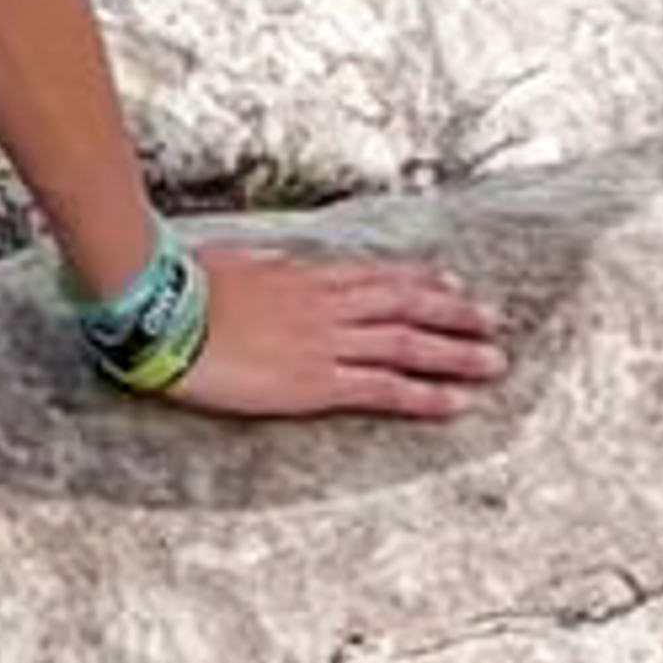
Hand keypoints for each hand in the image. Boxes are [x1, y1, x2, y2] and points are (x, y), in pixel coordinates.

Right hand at [159, 241, 505, 424]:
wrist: (168, 316)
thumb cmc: (189, 285)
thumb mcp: (237, 260)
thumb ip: (270, 263)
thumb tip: (285, 260)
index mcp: (307, 274)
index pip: (380, 276)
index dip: (422, 282)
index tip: (454, 286)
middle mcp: (328, 305)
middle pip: (407, 307)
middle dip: (455, 316)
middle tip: (494, 323)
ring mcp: (327, 343)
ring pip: (408, 345)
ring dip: (456, 354)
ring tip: (494, 363)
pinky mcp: (318, 383)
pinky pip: (384, 389)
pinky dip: (424, 395)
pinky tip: (456, 403)